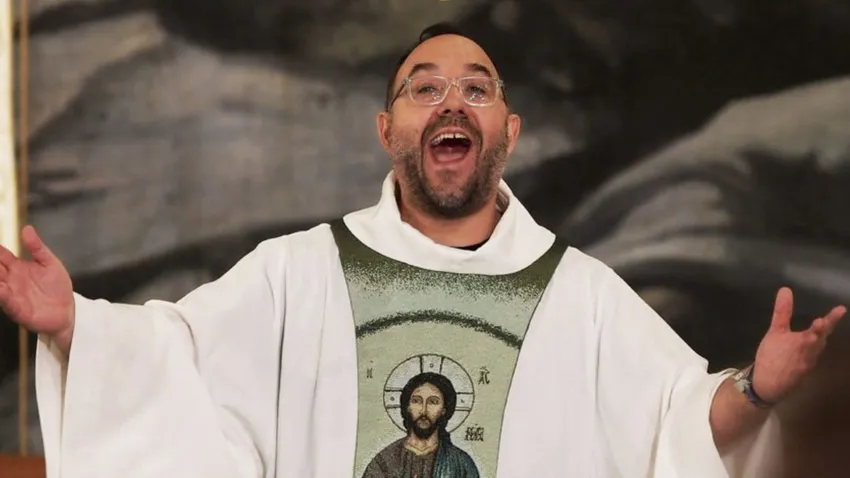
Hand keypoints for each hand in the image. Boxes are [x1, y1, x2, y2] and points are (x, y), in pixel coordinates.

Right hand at [0, 225, 74, 346]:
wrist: (67, 311)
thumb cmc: (58, 287)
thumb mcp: (50, 263)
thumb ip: (37, 247)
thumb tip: (27, 228)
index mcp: (17, 267)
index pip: (0, 255)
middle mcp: (10, 279)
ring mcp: (11, 294)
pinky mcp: (16, 308)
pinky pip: (5, 300)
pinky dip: (2, 293)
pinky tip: (1, 288)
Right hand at [752, 287, 845, 403]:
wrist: (769, 385)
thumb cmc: (772, 356)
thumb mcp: (774, 332)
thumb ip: (781, 311)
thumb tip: (786, 290)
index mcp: (808, 340)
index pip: (822, 327)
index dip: (831, 318)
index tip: (841, 309)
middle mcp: (813, 352)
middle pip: (823, 338)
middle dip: (828, 327)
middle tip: (835, 316)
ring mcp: (809, 363)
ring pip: (819, 348)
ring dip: (822, 338)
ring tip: (823, 329)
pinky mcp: (803, 371)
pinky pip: (812, 357)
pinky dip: (813, 349)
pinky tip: (806, 348)